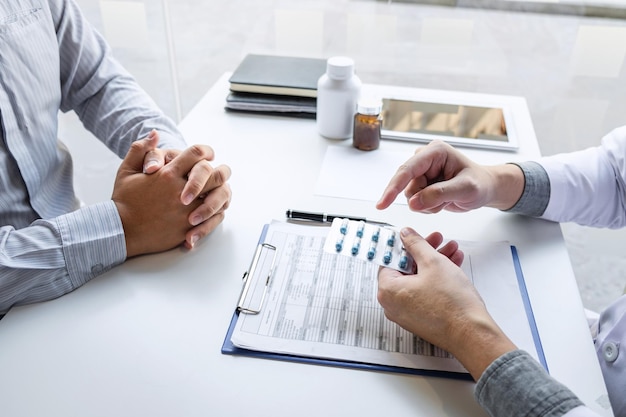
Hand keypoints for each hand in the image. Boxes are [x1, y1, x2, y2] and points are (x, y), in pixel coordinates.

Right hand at [112, 134, 227, 256]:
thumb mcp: (126, 171)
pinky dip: (217, 211)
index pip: (196, 153)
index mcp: (167, 174)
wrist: (121, 232)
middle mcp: (180, 191)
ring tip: (220, 190)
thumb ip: (141, 149)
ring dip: (221, 192)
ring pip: (217, 196)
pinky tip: (215, 209)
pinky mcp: (189, 227)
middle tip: (221, 172)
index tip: (209, 155)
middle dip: (221, 172)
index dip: (206, 151)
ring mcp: (187, 210)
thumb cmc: (123, 201)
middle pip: (214, 175)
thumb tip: (155, 133)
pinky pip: (213, 218)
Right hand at [376, 140, 523, 212]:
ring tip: (446, 200)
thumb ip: (439, 195)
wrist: (486, 189)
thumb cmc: (480, 184)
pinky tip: (442, 202)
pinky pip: (414, 201)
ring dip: (427, 204)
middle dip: (423, 198)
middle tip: (444, 201)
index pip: (407, 170)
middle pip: (406, 185)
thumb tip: (413, 203)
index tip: (382, 204)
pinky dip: (427, 207)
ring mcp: (422, 171)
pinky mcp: (422, 183)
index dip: (393, 187)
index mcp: (435, 152)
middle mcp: (425, 159)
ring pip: (410, 195)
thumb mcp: (465, 189)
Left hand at [377, 227, 515, 379]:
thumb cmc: (451, 303)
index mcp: (388, 290)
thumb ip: (416, 244)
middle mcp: (392, 305)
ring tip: (453, 251)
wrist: (472, 333)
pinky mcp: (421, 319)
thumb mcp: (433, 262)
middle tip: (438, 240)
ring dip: (435, 263)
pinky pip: (424, 293)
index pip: (390, 259)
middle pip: (406, 269)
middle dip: (425, 252)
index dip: (405, 244)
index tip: (415, 236)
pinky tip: (454, 265)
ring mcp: (406, 314)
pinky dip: (437, 279)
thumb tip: (406, 234)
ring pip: (418, 280)